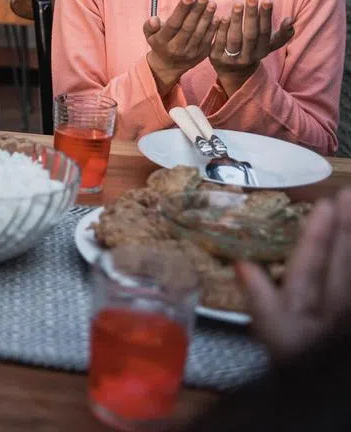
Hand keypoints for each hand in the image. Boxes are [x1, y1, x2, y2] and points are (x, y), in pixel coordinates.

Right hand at [143, 0, 217, 94]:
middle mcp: (176, 48)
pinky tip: (217, 16)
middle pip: (188, 27)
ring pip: (200, 32)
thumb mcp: (149, 35)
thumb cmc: (159, 43)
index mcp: (162, 41)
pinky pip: (208, 39)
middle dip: (197, 10)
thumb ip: (149, 26)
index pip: (173, 24)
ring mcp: (190, 52)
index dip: (181, 10)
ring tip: (212, 3)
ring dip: (207, 17)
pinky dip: (213, 28)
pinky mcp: (201, 54)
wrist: (169, 65)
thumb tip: (154, 19)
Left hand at [210, 0, 293, 96]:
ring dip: (236, 20)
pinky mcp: (216, 57)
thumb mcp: (269, 45)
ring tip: (238, 4)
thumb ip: (283, 34)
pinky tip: (222, 16)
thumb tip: (291, 19)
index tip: (267, 1)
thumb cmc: (254, 50)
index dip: (266, 18)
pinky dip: (221, 29)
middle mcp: (247, 57)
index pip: (265, 33)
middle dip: (251, 16)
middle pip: (250, 35)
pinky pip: (219, 42)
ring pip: (234, 38)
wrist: (234, 72)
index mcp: (261, 52)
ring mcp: (231, 59)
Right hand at [238, 189, 350, 361]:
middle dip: (344, 228)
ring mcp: (346, 313)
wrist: (322, 388)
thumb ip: (259, 300)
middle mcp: (333, 309)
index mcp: (303, 311)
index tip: (326, 203)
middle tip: (349, 193)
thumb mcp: (270, 335)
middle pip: (341, 264)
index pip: (311, 267)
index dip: (317, 235)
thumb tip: (241, 263)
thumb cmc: (294, 360)